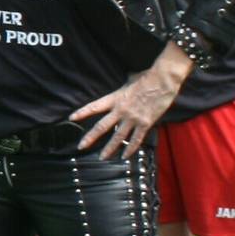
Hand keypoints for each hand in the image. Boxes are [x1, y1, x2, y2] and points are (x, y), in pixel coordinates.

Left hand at [73, 49, 189, 158]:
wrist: (163, 80)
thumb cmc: (147, 77)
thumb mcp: (130, 80)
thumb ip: (125, 86)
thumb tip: (127, 79)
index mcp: (115, 98)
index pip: (94, 107)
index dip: (82, 112)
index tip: (71, 118)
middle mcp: (121, 110)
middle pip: (101, 126)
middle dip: (90, 138)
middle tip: (81, 146)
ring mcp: (133, 118)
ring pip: (117, 136)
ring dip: (109, 148)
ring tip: (102, 157)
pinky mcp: (145, 123)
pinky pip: (136, 139)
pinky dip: (130, 148)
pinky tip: (124, 156)